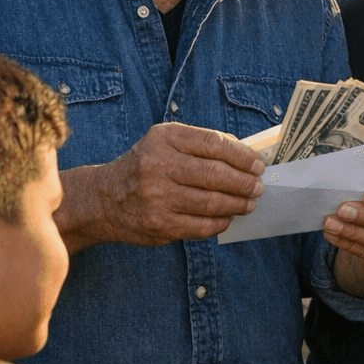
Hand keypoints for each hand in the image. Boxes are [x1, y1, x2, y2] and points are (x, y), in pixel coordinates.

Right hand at [57, 123, 263, 249]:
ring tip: (249, 203)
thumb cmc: (147, 167)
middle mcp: (157, 165)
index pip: (213, 144)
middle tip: (258, 187)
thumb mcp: (166, 143)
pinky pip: (201, 226)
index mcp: (164, 138)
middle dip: (244, 182)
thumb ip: (202, 145)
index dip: (242, 156)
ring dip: (237, 204)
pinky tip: (227, 217)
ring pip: (211, 202)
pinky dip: (220, 222)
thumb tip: (247, 156)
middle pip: (214, 174)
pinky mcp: (159, 224)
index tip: (258, 164)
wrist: (105, 199)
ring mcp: (157, 196)